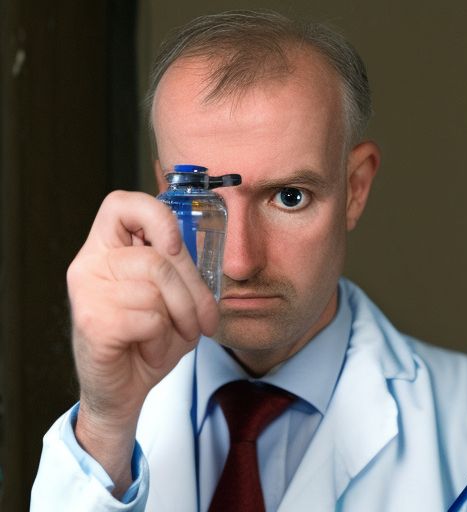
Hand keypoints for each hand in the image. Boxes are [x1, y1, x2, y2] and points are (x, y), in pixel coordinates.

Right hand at [68, 190, 218, 493]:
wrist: (122, 391)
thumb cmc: (148, 338)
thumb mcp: (173, 298)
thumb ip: (182, 271)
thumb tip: (210, 257)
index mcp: (108, 248)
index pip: (121, 204)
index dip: (155, 216)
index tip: (176, 245)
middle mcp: (90, 263)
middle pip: (158, 257)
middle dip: (192, 292)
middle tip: (201, 320)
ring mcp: (86, 291)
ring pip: (157, 287)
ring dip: (179, 319)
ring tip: (168, 336)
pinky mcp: (92, 321)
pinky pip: (149, 318)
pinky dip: (162, 339)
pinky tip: (149, 349)